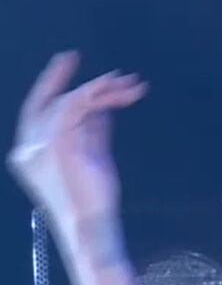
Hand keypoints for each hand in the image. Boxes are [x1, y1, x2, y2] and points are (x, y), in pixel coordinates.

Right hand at [7, 51, 148, 237]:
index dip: (51, 81)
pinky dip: (102, 95)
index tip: (68, 59)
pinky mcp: (59, 144)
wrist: (91, 225)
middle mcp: (28, 147)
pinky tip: (123, 95)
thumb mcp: (92, 157)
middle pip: (53, 100)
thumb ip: (93, 130)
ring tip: (132, 87)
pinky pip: (78, 105)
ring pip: (70, 100)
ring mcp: (39, 146)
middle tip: (118, 76)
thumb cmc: (93, 200)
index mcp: (29, 153)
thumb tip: (104, 106)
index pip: (36, 108)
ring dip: (103, 90)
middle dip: (87, 83)